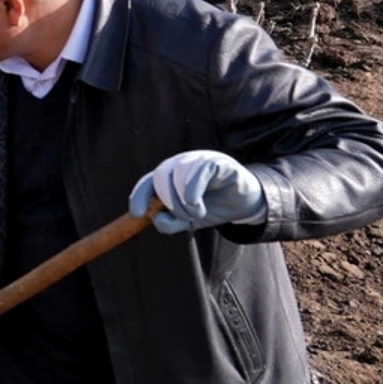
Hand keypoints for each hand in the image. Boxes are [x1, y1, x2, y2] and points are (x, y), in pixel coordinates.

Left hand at [129, 150, 266, 233]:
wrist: (245, 205)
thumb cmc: (213, 208)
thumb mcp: (188, 221)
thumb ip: (170, 223)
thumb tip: (155, 218)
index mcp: (168, 177)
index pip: (147, 183)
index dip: (139, 196)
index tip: (138, 214)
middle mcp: (180, 164)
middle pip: (160, 177)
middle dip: (168, 203)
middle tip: (184, 219)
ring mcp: (198, 160)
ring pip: (178, 174)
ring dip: (183, 201)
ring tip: (197, 213)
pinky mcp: (217, 161)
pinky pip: (199, 170)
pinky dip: (193, 191)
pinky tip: (198, 205)